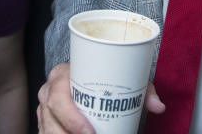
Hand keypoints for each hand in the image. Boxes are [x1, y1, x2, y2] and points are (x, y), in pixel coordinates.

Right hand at [37, 63, 164, 133]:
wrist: (85, 74)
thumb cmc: (103, 76)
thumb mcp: (122, 78)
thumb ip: (142, 90)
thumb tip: (159, 107)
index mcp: (61, 75)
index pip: (59, 96)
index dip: (72, 118)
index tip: (92, 132)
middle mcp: (47, 91)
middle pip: (51, 119)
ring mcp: (43, 108)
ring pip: (47, 131)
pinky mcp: (44, 122)